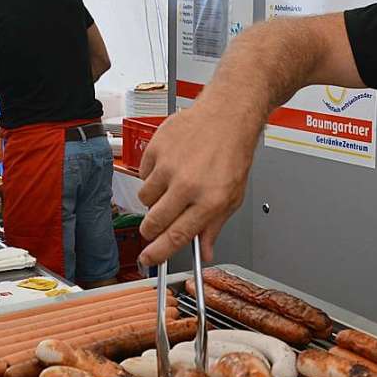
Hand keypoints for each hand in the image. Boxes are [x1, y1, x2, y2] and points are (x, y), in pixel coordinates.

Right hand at [136, 101, 261, 264]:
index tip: (149, 259)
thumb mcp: (233, 196)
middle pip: (154, 222)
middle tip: (157, 224)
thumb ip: (214, 226)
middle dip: (152, 229)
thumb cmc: (233, 153)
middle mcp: (188, 185)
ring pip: (145, 199)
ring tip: (173, 185)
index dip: (159, 253)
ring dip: (154, 199)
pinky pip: (143, 174)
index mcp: (210, 200)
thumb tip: (204, 251)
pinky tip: (170, 166)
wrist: (227, 117)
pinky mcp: (157, 150)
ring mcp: (170, 166)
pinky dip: (153, 175)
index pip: (177, 236)